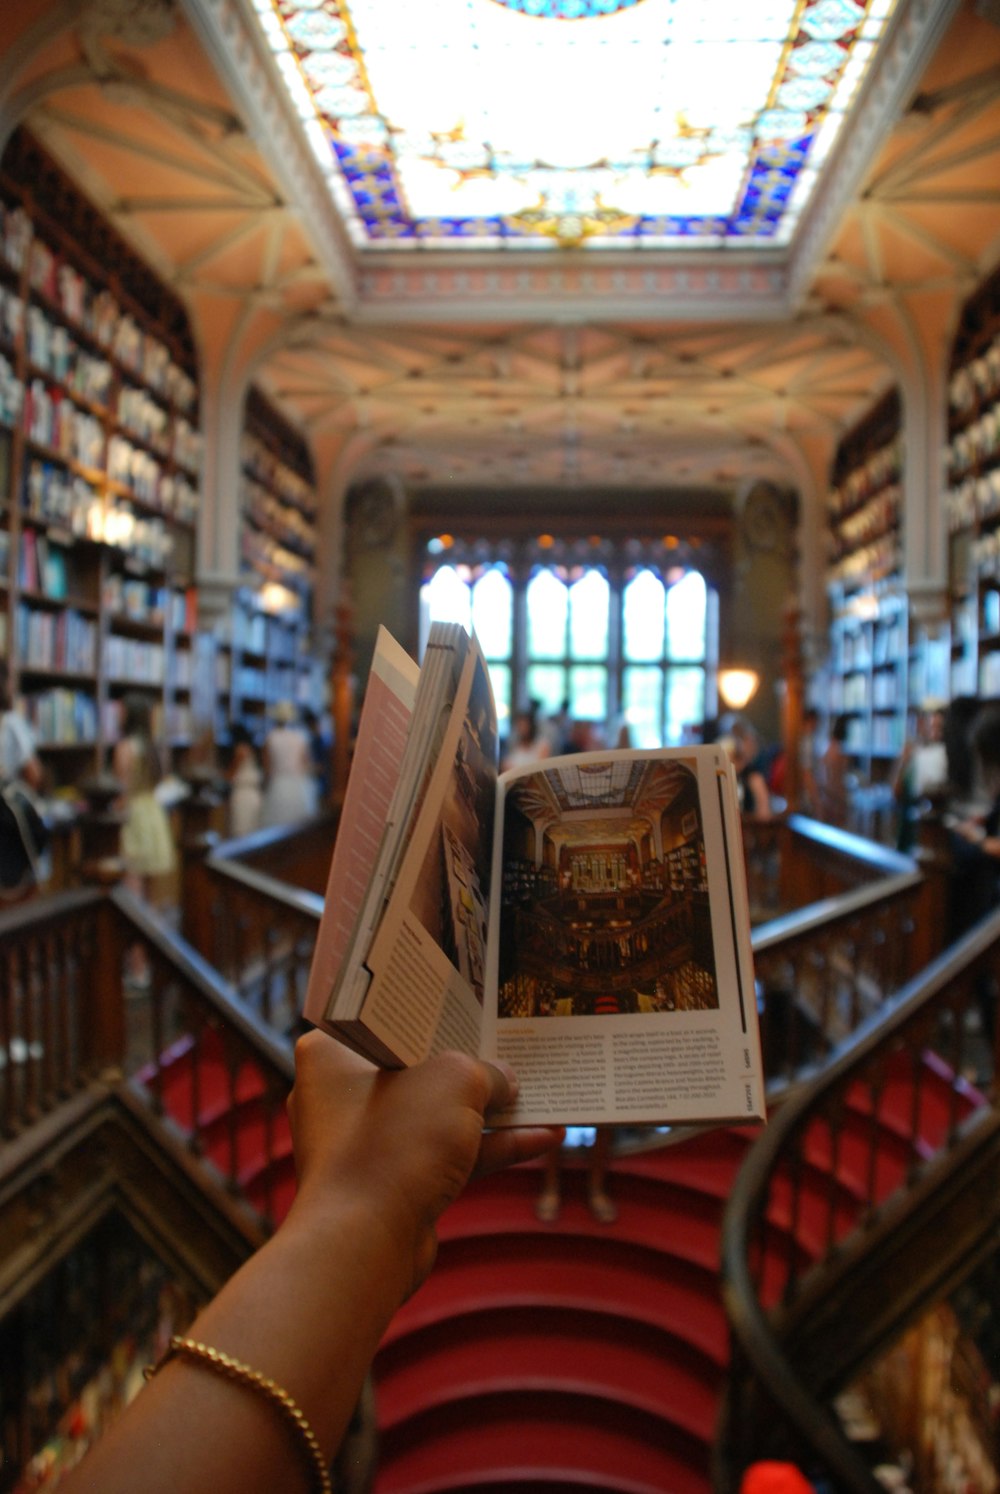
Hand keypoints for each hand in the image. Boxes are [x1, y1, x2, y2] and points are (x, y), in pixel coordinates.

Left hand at [287, 1032, 562, 1294]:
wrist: (365, 1245)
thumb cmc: (394, 1143)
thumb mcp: (455, 1082)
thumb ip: (486, 1071)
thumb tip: (506, 1079)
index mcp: (332, 1054)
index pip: (387, 1019)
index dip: (434, 1012)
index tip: (472, 1006)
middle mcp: (343, 1096)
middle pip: (418, 1067)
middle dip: (470, 1063)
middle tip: (511, 1045)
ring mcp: (369, 1143)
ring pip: (438, 1114)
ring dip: (489, 1108)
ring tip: (539, 1092)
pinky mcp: (394, 1183)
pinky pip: (448, 1154)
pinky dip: (490, 1147)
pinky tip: (542, 1137)